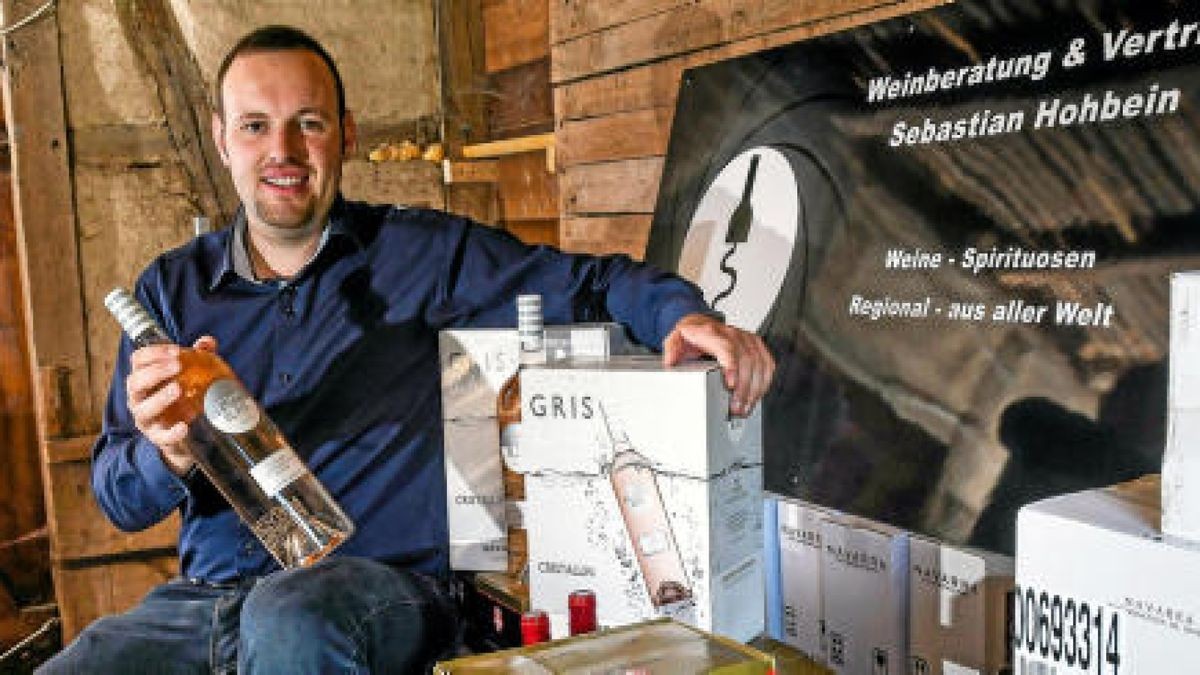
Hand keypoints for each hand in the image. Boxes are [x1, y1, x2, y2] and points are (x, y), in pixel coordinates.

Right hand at [126, 336, 217, 475]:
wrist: (184, 432)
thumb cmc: (182, 396)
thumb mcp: (189, 374)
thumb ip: (198, 356)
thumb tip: (207, 342)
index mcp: (143, 378)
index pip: (138, 360)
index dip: (153, 352)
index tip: (176, 350)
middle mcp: (138, 398)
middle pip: (135, 382)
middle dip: (155, 372)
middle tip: (177, 365)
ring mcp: (146, 419)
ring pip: (143, 409)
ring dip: (159, 398)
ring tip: (179, 389)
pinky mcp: (157, 437)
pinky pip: (161, 437)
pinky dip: (171, 432)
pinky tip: (184, 426)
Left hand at [662, 313, 774, 416]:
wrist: (699, 324)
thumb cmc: (690, 335)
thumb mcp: (675, 339)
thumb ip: (671, 349)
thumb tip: (671, 361)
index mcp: (712, 332)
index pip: (727, 348)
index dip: (732, 367)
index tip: (731, 385)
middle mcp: (732, 334)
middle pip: (747, 360)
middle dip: (744, 388)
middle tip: (736, 408)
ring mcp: (746, 338)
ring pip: (760, 363)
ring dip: (755, 388)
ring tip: (745, 407)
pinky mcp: (755, 345)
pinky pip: (767, 363)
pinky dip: (764, 381)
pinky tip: (756, 395)